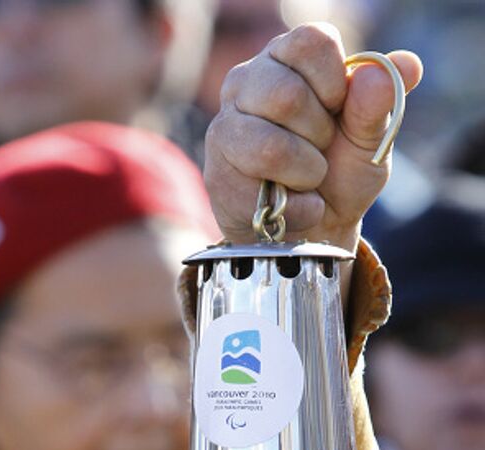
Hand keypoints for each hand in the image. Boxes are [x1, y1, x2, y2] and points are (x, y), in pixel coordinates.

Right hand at [204, 23, 422, 251]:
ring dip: (306, 171)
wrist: (314, 231)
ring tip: (307, 178)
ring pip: (271, 144)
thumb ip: (382, 102)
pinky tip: (292, 202)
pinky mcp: (217, 168)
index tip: (339, 109)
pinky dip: (295, 202)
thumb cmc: (339, 174)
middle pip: (287, 95)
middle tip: (320, 149)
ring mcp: (227, 123)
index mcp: (289, 58)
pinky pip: (261, 186)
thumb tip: (408, 65)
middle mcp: (249, 80)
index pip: (310, 41)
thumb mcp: (370, 140)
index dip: (334, 82)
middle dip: (319, 135)